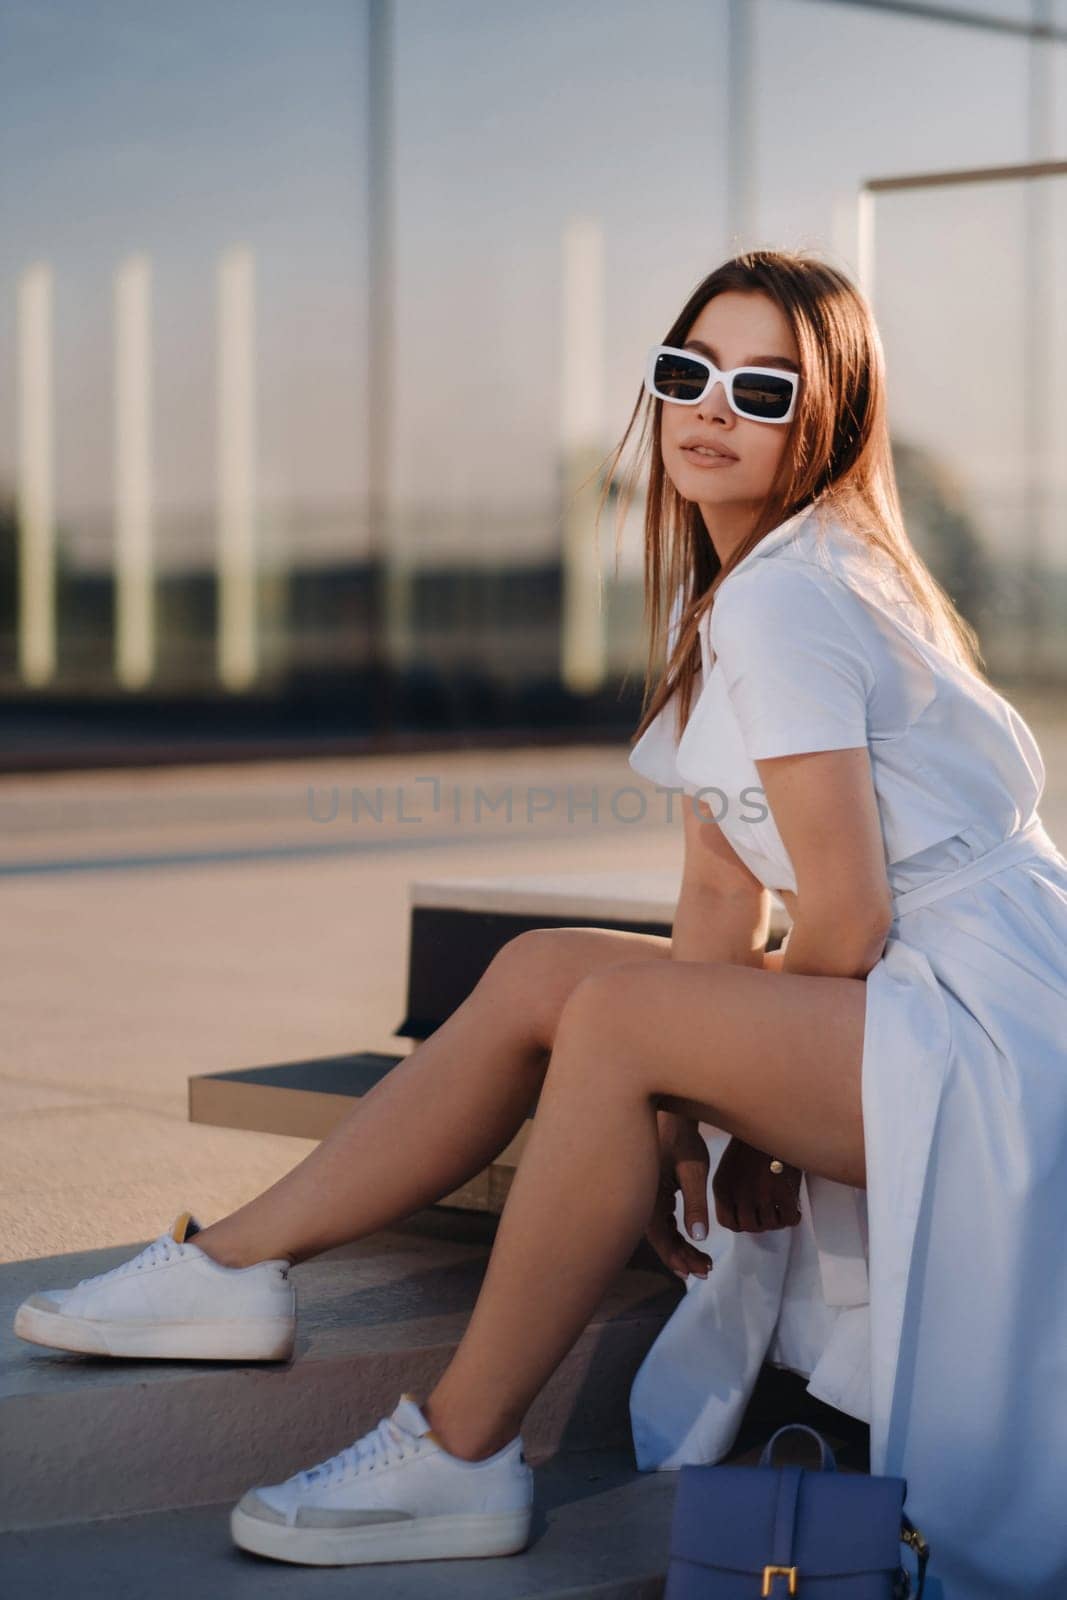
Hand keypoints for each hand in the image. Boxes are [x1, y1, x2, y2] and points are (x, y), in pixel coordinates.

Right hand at [645, 1110, 712, 1280]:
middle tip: (707, 1270)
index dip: (680, 1259)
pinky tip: (690, 1240)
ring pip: (662, 1233)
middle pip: (662, 1241)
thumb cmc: (680, 1138)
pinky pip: (662, 1221)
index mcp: (651, 1201)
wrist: (668, 1114)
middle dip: (683, 1258)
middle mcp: (644, 1203)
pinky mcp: (654, 1192)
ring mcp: (648, 1198)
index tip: (700, 1270)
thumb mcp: (692, 1171)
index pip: (663, 1241)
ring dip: (681, 1249)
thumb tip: (699, 1237)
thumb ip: (695, 1204)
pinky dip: (677, 1235)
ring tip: (703, 1262)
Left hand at [712, 1136, 802, 1232]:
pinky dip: (793, 1217)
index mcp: (722, 1188)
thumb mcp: (729, 1166)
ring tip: (782, 1209)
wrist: (771, 1122)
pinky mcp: (783, 1194)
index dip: (741, 1223)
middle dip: (761, 1223)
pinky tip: (794, 1209)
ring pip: (771, 1225)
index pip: (728, 1222)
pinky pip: (788, 1219)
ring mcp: (761, 1196)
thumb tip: (743, 1211)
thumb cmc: (751, 1142)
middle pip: (750, 1227)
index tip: (751, 1217)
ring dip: (778, 1220)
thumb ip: (732, 1190)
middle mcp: (739, 1195)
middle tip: (770, 1214)